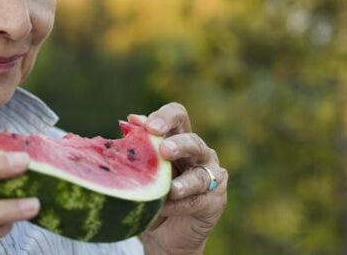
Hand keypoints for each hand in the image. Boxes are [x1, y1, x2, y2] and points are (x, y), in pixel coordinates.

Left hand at [131, 103, 227, 254]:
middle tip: (164, 150)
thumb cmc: (150, 191)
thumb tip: (131, 120)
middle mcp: (198, 154)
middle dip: (179, 145)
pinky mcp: (215, 201)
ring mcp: (211, 177)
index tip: (148, 127)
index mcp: (178, 138)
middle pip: (193, 142)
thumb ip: (139, 145)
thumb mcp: (141, 169)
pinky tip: (166, 208)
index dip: (166, 117)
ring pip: (201, 175)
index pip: (178, 116)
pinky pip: (199, 201)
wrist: (161, 230)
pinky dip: (181, 205)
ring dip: (185, 182)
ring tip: (171, 189)